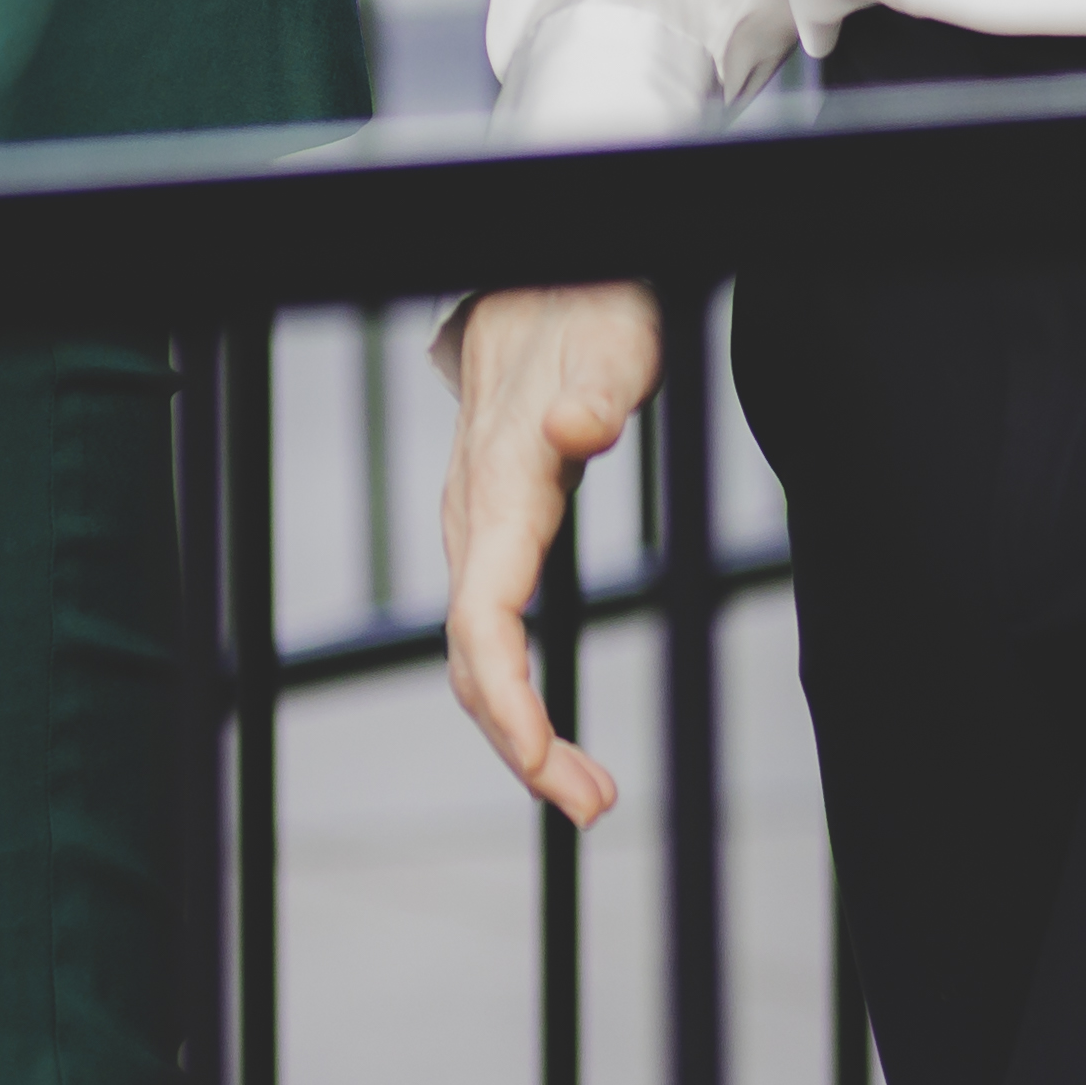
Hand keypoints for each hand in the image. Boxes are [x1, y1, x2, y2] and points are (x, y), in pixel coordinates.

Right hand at [432, 284, 664, 823]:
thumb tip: (577, 431)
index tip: (544, 764)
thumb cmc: (586, 312)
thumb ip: (598, 391)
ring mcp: (477, 529)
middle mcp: (475, 518)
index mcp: (501, 486)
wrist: (537, 280)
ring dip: (520, 730)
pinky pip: (489, 632)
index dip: (507, 698)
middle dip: (522, 743)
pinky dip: (518, 695)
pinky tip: (553, 733)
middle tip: (594, 804)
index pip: (483, 616)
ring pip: (476, 652)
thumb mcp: (613, 342)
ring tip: (588, 788)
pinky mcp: (493, 535)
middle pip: (472, 656)